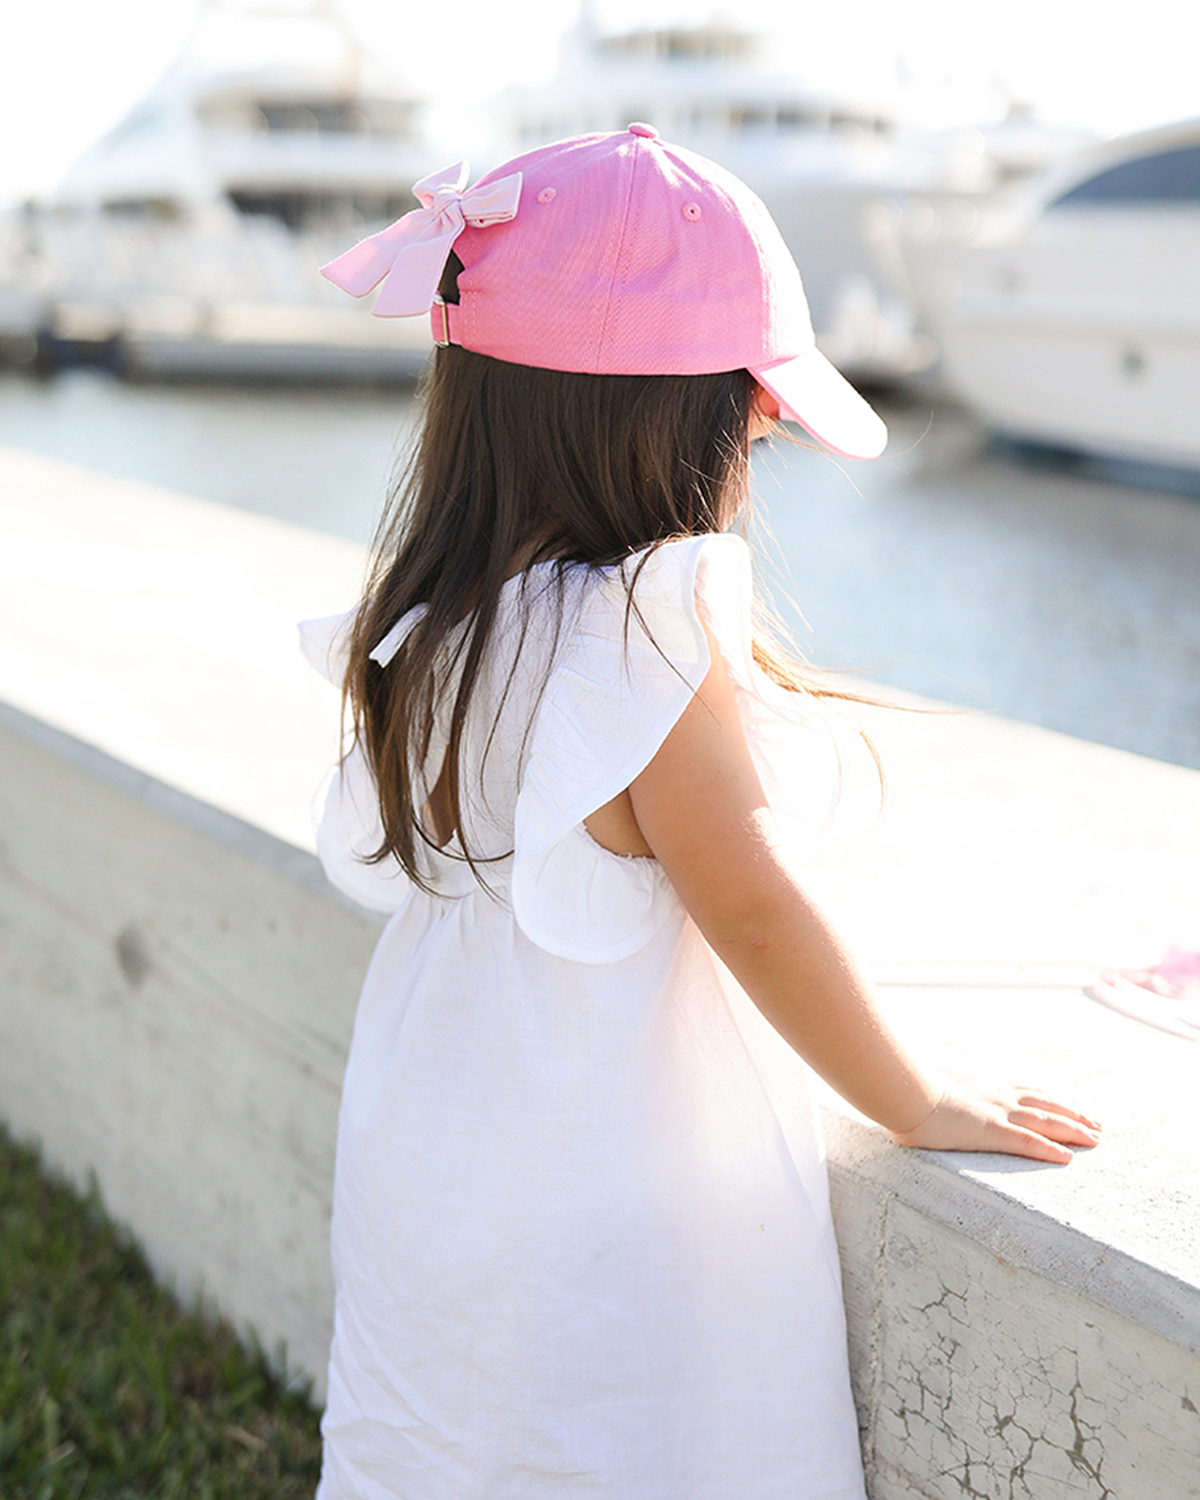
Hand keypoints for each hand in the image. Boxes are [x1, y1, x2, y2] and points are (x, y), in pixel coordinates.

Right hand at [889, 1076, 1102, 1163]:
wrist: (904, 1088)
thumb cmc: (908, 1087)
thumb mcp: (930, 1082)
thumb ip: (940, 1088)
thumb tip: (928, 1089)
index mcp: (984, 1086)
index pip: (1026, 1091)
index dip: (1050, 1099)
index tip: (1068, 1106)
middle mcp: (998, 1097)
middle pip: (1045, 1104)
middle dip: (1073, 1115)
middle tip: (1096, 1126)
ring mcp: (997, 1114)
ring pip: (1046, 1122)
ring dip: (1073, 1131)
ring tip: (1096, 1139)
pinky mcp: (991, 1132)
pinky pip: (1028, 1143)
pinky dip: (1050, 1150)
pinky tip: (1068, 1159)